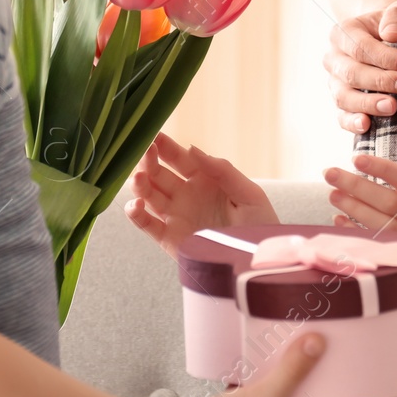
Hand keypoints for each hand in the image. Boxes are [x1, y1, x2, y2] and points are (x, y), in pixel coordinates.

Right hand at [123, 133, 279, 261]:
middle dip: (148, 162)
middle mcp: (186, 196)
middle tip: (145, 151)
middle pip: (159, 174)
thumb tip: (192, 149)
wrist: (259, 262)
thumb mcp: (249, 194)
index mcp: (204, 180)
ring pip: (149, 195)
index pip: (180, 159)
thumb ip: (222, 170)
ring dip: (140, 185)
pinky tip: (137, 204)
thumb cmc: (260, 226)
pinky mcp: (169, 239)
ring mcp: (175, 216)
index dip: (165, 147)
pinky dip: (136, 214)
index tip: (153, 134)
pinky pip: (146, 224)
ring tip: (139, 178)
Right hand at [158, 333, 346, 396]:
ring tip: (302, 335)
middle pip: (314, 390)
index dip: (353, 386)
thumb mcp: (270, 396)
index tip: (363, 360)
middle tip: (332, 338)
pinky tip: (266, 345)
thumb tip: (320, 343)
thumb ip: (294, 369)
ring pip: (289, 382)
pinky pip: (266, 378)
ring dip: (295, 361)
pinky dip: (270, 363)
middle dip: (323, 367)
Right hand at [324, 1, 396, 133]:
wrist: (386, 39)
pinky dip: (351, 122)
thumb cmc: (395, 26)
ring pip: (344, 97)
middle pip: (352, 73)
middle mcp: (333, 58)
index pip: (360, 48)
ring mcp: (334, 82)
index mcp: (343, 33)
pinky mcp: (341, 103)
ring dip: (368, 104)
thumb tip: (392, 34)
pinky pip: (341, 116)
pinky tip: (367, 125)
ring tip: (393, 107)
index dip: (386, 58)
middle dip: (381, 82)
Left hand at [324, 153, 396, 240]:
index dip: (386, 169)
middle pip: (393, 203)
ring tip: (333, 194)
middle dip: (359, 186)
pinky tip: (337, 219)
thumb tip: (361, 168)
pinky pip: (374, 247)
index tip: (356, 159)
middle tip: (330, 174)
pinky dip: (355, 232)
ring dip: (355, 208)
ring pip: (384, 226)